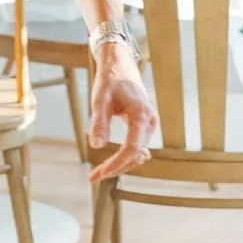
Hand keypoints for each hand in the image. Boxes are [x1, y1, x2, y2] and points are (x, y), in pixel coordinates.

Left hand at [88, 42, 158, 180]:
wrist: (120, 65)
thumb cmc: (110, 80)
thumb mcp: (99, 100)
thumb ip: (99, 122)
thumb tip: (96, 146)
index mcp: (141, 115)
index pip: (132, 148)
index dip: (117, 163)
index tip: (100, 173)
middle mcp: (149, 122)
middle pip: (135, 155)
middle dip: (116, 168)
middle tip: (93, 177)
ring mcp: (149, 124)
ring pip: (137, 153)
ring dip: (121, 164)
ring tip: (99, 172)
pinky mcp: (144, 125)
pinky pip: (137, 146)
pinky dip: (125, 157)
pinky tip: (111, 163)